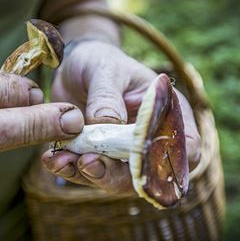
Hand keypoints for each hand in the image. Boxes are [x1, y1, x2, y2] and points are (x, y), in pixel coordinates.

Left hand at [41, 40, 199, 193]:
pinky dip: (69, 170)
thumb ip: (108, 98)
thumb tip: (109, 127)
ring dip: (87, 175)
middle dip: (116, 174)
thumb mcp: (105, 70)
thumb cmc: (101, 61)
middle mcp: (150, 139)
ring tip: (61, 161)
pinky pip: (87, 172)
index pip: (187, 147)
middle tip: (88, 163)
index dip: (171, 160)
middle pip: (147, 172)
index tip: (140, 159)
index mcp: (169, 114)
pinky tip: (52, 160)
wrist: (76, 66)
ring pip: (114, 179)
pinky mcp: (98, 158)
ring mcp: (123, 154)